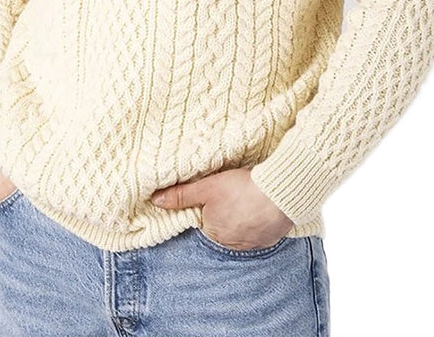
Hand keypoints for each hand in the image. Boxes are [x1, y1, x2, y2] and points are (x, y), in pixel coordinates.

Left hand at [150, 167, 292, 250]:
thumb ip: (181, 195)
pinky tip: (261, 208)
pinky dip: (258, 222)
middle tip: (234, 194)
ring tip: (247, 199)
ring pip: (240, 231)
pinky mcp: (269, 240)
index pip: (205, 220)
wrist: (278, 194)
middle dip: (226, 213)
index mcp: (213, 232)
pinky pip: (258, 233)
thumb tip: (155, 201)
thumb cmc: (241, 189)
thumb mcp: (206, 188)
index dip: (210, 205)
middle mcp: (231, 244)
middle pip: (222, 227)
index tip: (218, 194)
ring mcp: (251, 244)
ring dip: (242, 218)